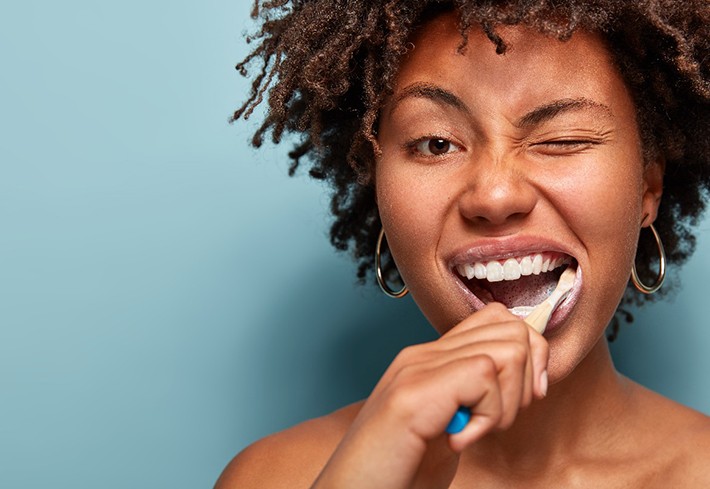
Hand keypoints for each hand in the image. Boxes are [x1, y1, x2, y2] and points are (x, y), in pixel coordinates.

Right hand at [311, 303, 548, 488]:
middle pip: (511, 327)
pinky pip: (485, 377)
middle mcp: (423, 355)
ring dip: (507, 401)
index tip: (521, 401)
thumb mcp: (448, 427)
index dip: (528, 355)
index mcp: (430, 360)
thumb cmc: (397, 471)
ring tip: (474, 430)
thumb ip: (472, 398)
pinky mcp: (416, 393)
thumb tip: (526, 381)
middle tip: (496, 419)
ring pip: (507, 349)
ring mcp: (417, 369)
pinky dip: (487, 417)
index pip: (497, 319)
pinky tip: (458, 440)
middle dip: (526, 378)